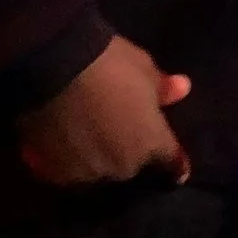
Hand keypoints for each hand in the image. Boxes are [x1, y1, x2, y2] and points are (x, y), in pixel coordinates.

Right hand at [15, 35, 192, 187]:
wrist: (54, 68)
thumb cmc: (108, 64)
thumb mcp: (142, 66)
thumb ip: (162, 87)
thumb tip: (183, 89)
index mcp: (152, 142)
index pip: (171, 162)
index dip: (175, 164)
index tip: (177, 170)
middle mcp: (124, 166)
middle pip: (130, 165)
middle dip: (126, 152)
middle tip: (112, 130)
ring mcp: (89, 173)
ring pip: (98, 170)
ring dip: (95, 157)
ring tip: (81, 135)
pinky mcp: (56, 174)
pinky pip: (68, 171)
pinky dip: (67, 159)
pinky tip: (58, 142)